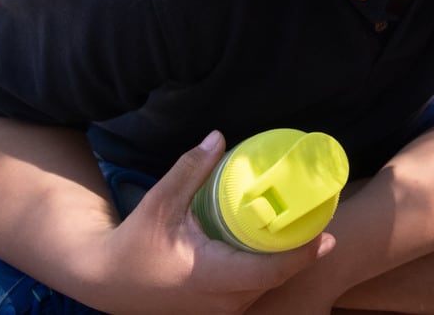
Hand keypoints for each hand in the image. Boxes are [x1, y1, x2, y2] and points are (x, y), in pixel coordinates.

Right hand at [90, 131, 333, 314]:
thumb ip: (190, 169)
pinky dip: (271, 268)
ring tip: (308, 225)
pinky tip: (280, 242)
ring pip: (267, 286)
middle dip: (302, 251)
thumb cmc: (133, 243)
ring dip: (288, 261)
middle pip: (275, 279)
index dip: (302, 253)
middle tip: (321, 216)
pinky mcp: (219, 308)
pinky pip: (255, 289)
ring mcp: (220, 309)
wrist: (106, 282)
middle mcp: (221, 301)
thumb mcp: (159, 203)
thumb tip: (218, 136)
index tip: (328, 233)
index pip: (270, 271)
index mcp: (210, 276)